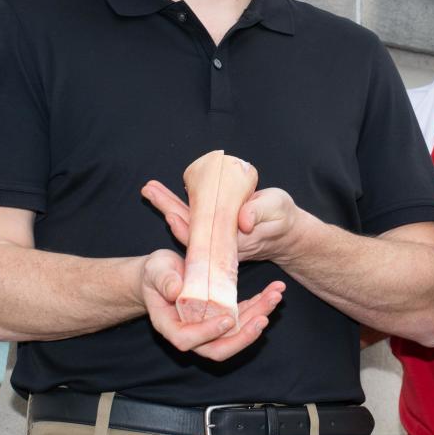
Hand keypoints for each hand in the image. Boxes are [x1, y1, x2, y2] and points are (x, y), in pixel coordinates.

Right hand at [139, 249, 284, 358]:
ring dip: (259, 316)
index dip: (207, 333)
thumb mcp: (156, 270)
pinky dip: (260, 305)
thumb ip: (163, 280)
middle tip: (263, 318)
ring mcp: (211, 327)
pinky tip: (274, 291)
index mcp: (170, 327)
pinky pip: (244, 316)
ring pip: (237, 332)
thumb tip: (174, 291)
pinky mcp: (224, 315)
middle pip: (218, 348)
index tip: (227, 320)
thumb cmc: (157, 273)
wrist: (165, 273)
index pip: (187, 340)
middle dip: (243, 336)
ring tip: (275, 296)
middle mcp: (193, 333)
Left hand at [141, 181, 299, 261]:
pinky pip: (193, 218)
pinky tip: (164, 195)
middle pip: (188, 228)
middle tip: (148, 189)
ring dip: (168, 205)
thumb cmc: (282, 217)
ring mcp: (215, 239)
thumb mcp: (276, 209)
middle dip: (167, 208)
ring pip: (187, 223)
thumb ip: (259, 212)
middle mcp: (219, 245)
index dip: (186, 228)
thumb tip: (242, 221)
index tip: (170, 215)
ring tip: (150, 189)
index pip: (203, 238)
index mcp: (234, 243)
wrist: (285, 232)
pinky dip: (178, 206)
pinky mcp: (214, 230)